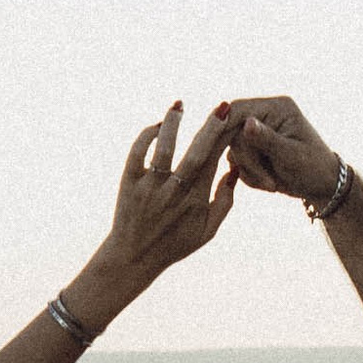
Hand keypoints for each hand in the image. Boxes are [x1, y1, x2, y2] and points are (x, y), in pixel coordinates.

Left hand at [77, 104, 235, 315]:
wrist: (133, 257)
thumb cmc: (174, 244)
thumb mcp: (207, 231)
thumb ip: (225, 201)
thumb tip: (234, 170)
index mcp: (196, 201)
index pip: (214, 162)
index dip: (225, 139)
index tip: (233, 119)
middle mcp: (173, 192)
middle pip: (195, 154)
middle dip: (210, 129)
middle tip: (223, 106)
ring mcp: (149, 187)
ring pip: (162, 148)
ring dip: (172, 124)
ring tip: (179, 105)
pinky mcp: (128, 183)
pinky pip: (137, 153)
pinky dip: (146, 136)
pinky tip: (157, 125)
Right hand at [221, 94, 343, 210]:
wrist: (322, 186)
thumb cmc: (314, 168)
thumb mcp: (291, 155)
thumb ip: (267, 139)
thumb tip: (246, 122)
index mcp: (277, 107)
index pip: (238, 109)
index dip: (221, 126)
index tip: (215, 147)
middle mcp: (264, 115)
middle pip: (231, 132)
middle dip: (247, 160)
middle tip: (266, 180)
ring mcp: (257, 132)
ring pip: (233, 149)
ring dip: (249, 171)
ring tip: (272, 184)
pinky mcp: (253, 148)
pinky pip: (237, 161)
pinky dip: (249, 176)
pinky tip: (268, 182)